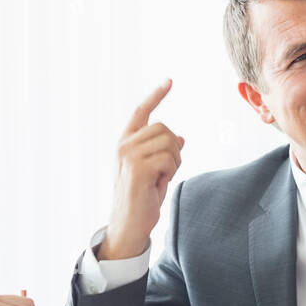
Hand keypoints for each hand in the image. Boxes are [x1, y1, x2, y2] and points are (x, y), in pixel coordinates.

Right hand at [100, 79, 184, 261]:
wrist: (128, 225)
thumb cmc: (141, 200)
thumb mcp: (154, 171)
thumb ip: (163, 153)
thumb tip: (181, 139)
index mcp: (125, 143)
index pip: (141, 112)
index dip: (156, 95)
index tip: (169, 81)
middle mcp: (124, 145)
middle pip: (164, 128)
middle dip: (174, 148)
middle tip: (166, 170)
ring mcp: (129, 155)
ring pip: (169, 142)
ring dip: (174, 161)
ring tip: (161, 178)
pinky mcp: (137, 167)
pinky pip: (169, 158)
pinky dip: (171, 172)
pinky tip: (158, 184)